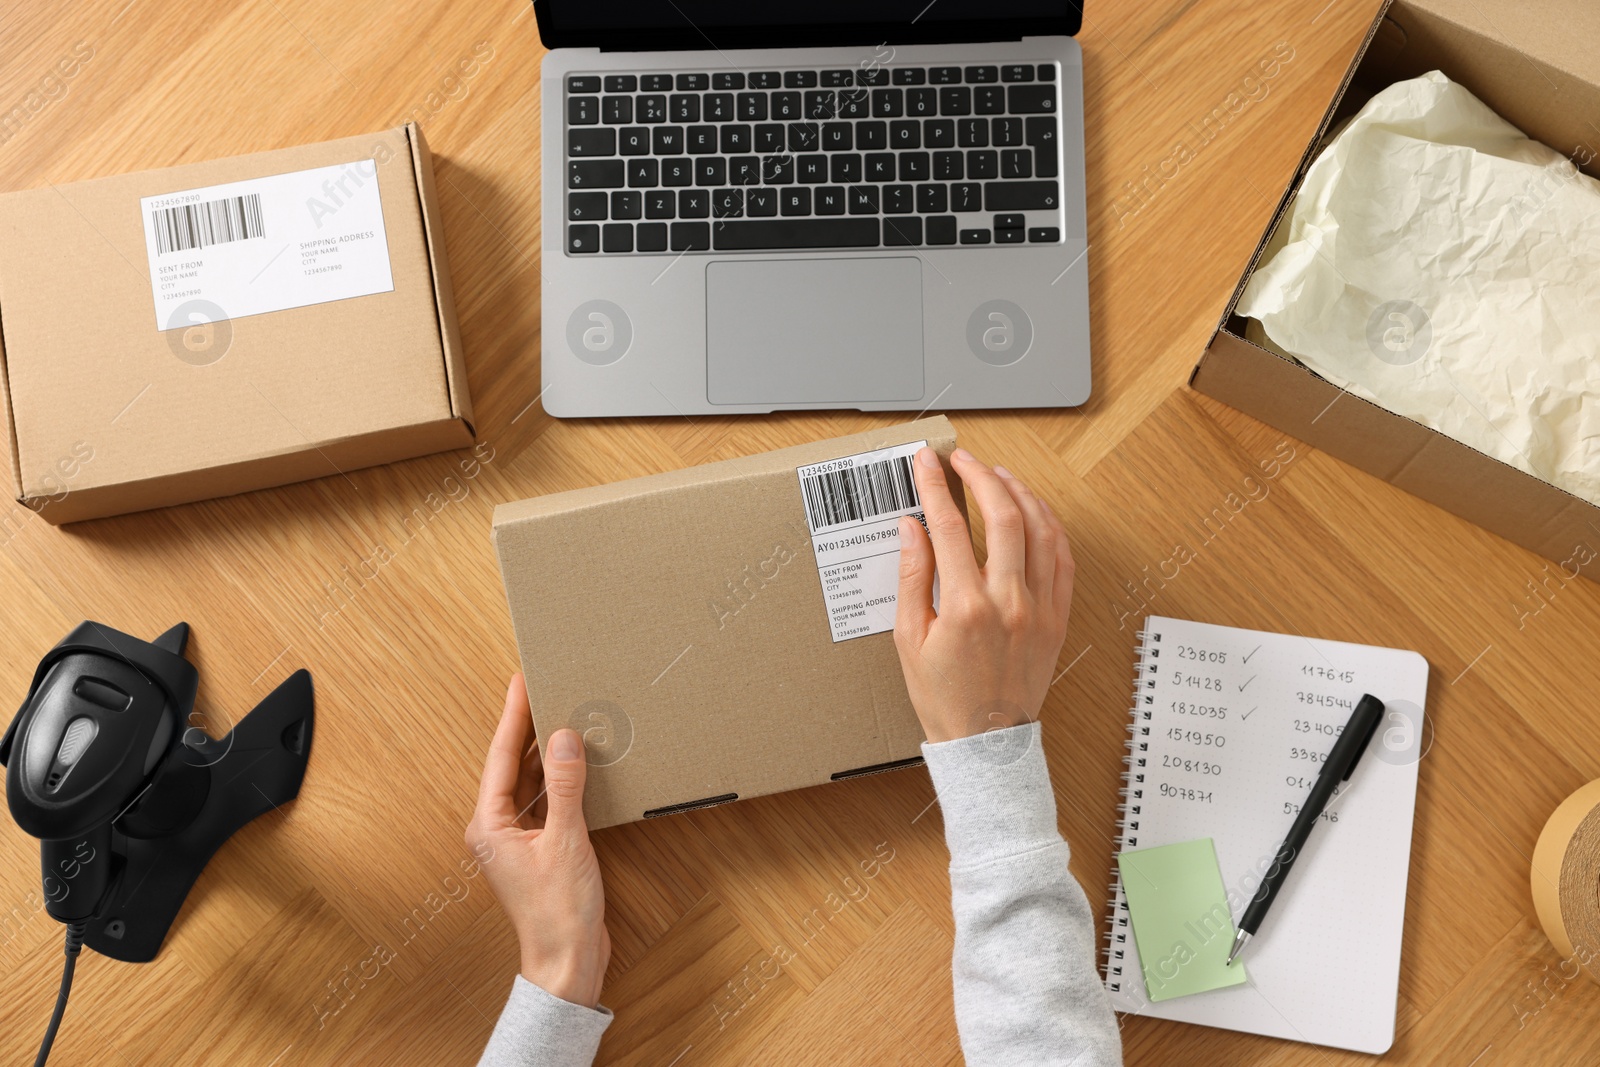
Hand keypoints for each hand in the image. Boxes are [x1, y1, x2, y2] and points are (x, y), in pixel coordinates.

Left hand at [466, 674, 610, 1007]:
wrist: (567, 963)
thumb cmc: (558, 913)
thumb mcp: (566, 841)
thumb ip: (567, 787)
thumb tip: (564, 738)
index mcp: (489, 825)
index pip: (501, 757)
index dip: (513, 715)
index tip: (520, 681)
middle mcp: (497, 830)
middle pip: (513, 766)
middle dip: (528, 729)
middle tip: (543, 687)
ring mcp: (519, 841)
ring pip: (531, 784)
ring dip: (547, 755)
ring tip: (563, 715)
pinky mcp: (541, 850)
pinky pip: (548, 803)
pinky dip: (562, 782)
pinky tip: (578, 765)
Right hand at [894, 447, 1074, 742]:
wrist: (986, 743)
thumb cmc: (943, 696)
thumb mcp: (908, 639)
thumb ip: (912, 577)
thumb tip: (911, 527)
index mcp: (966, 608)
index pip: (949, 526)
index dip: (935, 486)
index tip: (927, 463)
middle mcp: (1009, 602)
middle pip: (1003, 515)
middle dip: (981, 476)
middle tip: (963, 460)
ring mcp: (1040, 608)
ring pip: (1040, 529)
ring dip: (1019, 493)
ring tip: (997, 476)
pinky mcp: (1058, 617)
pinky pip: (1062, 558)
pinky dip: (1048, 525)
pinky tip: (1032, 510)